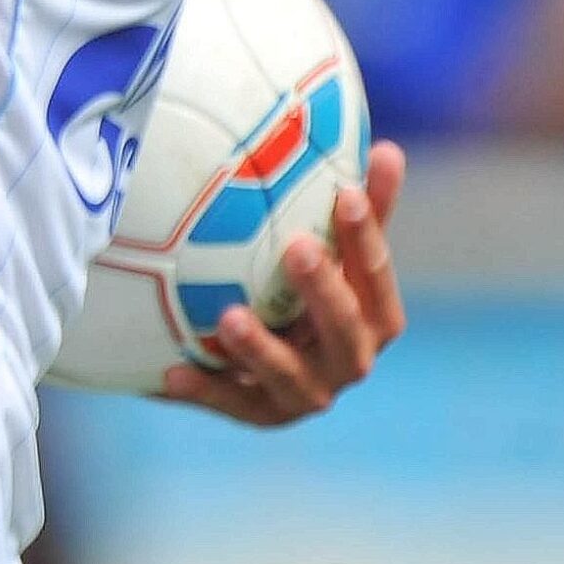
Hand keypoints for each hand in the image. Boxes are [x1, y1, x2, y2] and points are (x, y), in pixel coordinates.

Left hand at [162, 140, 407, 426]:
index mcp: (374, 319)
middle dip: (324, 291)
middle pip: (344, 331)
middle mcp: (348, 361)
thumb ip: (360, 211)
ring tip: (230, 317)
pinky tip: (171, 372)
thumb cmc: (309, 290)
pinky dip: (204, 390)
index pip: (376, 278)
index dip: (365, 239)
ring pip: (291, 379)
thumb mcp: (333, 252)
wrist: (263, 360)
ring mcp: (306, 393)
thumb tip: (391, 149)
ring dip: (263, 350)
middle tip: (297, 246)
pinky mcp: (261, 414)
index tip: (345, 194)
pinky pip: (230, 404)